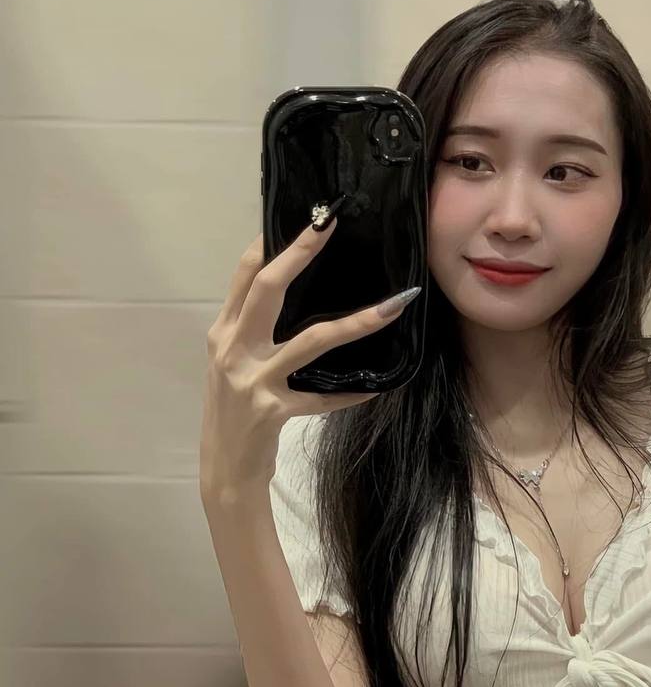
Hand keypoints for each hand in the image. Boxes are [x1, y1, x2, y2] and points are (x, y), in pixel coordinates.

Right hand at [199, 214, 417, 501]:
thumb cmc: (234, 411)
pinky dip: (352, 393)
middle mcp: (233, 349)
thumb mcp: (233, 363)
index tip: (306, 216)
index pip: (245, 275)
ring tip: (392, 307)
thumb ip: (253, 330)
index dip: (270, 241)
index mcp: (223, 332)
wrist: (223, 469)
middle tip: (330, 226)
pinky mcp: (273, 411)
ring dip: (357, 323)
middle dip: (300, 253)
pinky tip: (378, 388)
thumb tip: (291, 289)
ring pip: (312, 341)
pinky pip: (322, 397)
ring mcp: (252, 380)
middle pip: (268, 290)